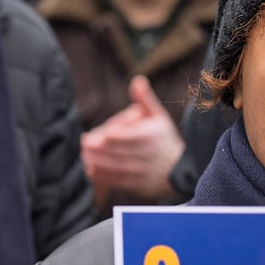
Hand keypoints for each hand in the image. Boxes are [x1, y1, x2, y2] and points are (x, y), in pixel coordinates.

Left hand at [81, 76, 184, 204]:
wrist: (180, 168)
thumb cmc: (165, 138)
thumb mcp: (159, 116)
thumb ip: (144, 100)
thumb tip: (137, 80)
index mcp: (149, 136)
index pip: (122, 137)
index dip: (104, 138)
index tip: (88, 138)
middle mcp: (146, 154)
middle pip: (116, 152)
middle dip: (97, 150)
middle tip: (83, 145)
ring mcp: (143, 171)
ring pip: (115, 167)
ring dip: (97, 162)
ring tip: (84, 157)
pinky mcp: (140, 184)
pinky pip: (118, 180)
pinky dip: (103, 176)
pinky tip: (92, 171)